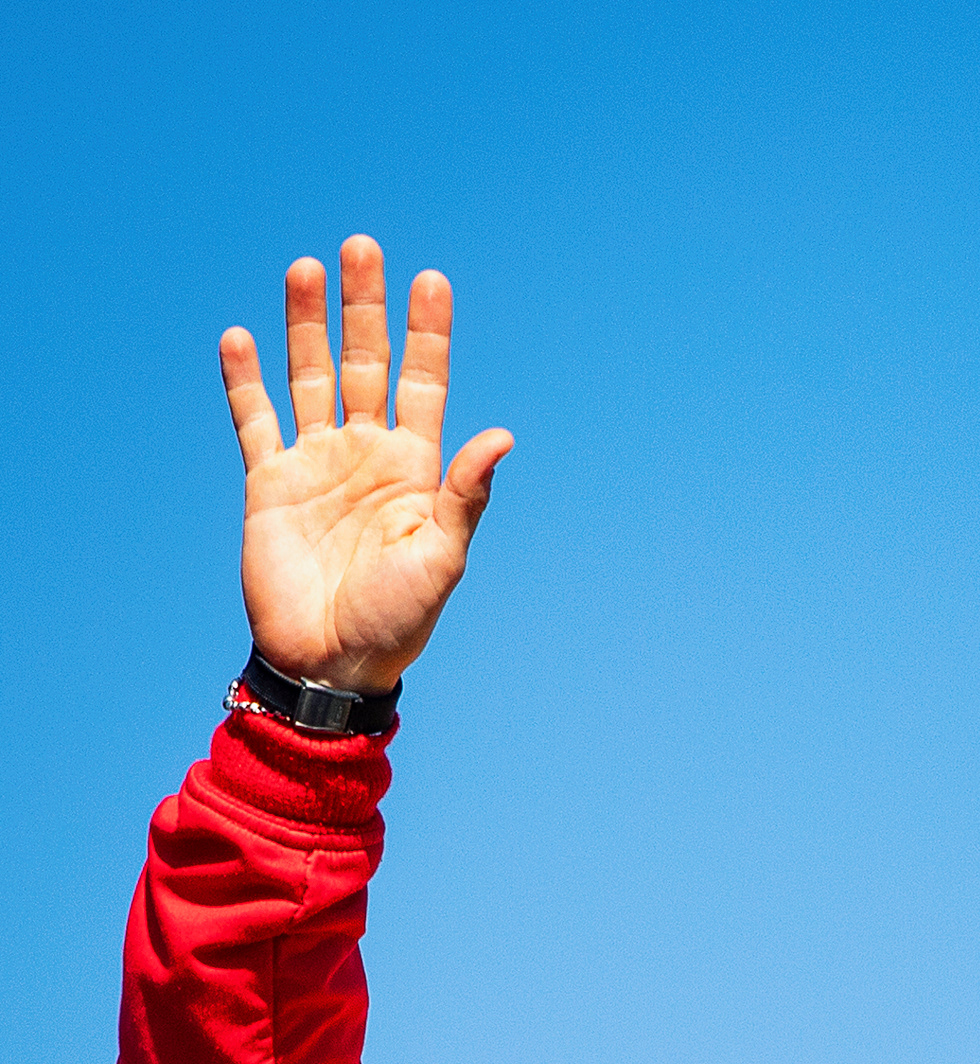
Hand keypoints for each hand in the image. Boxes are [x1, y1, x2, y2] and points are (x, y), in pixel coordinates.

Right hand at [219, 236, 512, 693]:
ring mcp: (316, 464)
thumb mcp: (441, 560)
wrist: (332, 663)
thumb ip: (464, 496)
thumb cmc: (397, 621)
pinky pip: (255, 420)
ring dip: (307, 325)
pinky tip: (240, 335)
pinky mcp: (270, 484)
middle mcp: (366, 455)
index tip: (431, 280)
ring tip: (306, 269)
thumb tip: (501, 436)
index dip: (427, 334)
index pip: (423, 383)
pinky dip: (245, 380)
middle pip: (364, 363)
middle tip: (363, 247)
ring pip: (310, 377)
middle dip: (364, 309)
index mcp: (414, 469)